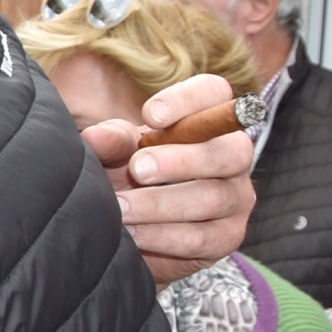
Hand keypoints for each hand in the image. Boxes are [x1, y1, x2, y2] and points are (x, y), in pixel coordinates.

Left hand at [81, 73, 256, 284]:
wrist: (134, 229)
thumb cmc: (131, 175)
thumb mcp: (118, 153)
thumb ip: (111, 141)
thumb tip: (95, 137)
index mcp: (208, 120)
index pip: (215, 93)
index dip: (188, 100)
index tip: (151, 115)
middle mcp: (233, 155)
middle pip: (228, 150)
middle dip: (180, 160)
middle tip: (137, 169)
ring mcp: (236, 198)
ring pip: (211, 197)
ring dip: (160, 204)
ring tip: (122, 209)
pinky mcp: (228, 237)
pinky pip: (203, 237)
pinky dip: (164, 236)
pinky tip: (135, 235)